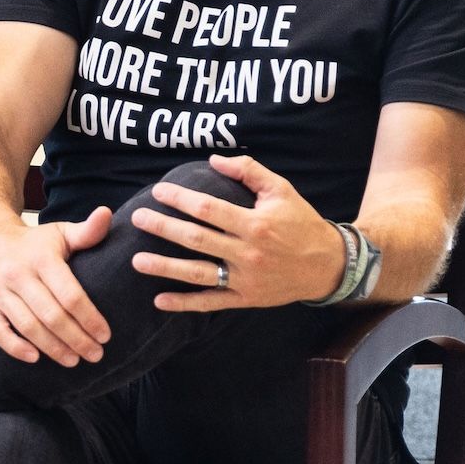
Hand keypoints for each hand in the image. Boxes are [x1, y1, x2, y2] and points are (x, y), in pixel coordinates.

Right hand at [0, 209, 114, 367]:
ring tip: (74, 360)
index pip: (70, 294)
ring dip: (53, 348)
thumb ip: (87, 231)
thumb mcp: (60, 234)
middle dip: (76, 339)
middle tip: (96, 354)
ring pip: (29, 326)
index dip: (89, 318)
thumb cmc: (33, 244)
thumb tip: (106, 214)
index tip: (105, 335)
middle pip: (51, 315)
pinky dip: (15, 347)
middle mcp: (16, 274)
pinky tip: (35, 358)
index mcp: (40, 258)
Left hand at [130, 154, 346, 311]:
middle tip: (136, 218)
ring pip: (198, 272)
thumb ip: (249, 171)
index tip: (158, 192)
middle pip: (196, 239)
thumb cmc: (301, 222)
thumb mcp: (281, 190)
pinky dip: (184, 303)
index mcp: (255, 224)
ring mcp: (245, 278)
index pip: (208, 209)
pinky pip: (210, 302)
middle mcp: (248, 252)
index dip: (180, 199)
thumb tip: (214, 160)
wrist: (328, 265)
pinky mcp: (245, 298)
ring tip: (136, 260)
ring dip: (165, 267)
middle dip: (163, 228)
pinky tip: (159, 300)